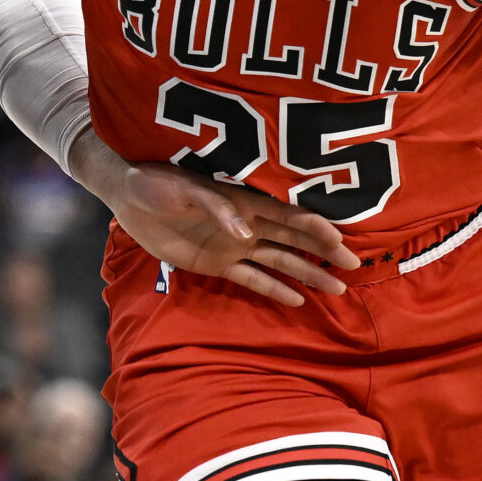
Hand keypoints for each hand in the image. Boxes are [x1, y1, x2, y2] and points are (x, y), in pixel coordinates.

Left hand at [71, 132, 355, 305]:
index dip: (314, 226)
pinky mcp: (216, 263)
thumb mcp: (182, 188)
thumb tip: (245, 232)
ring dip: (306, 273)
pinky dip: (273, 289)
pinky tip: (298, 301)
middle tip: (354, 267)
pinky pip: (251, 278)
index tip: (341, 239)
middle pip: (293, 239)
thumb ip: (215, 206)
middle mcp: (245, 223)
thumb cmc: (154, 180)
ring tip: (336, 289)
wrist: (126, 194)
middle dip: (323, 251)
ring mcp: (233, 245)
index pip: (287, 214)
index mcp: (242, 199)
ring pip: (279, 261)